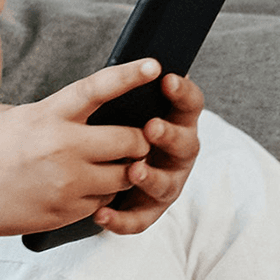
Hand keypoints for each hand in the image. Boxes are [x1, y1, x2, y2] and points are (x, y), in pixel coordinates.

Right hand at [0, 59, 161, 239]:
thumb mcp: (7, 116)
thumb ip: (45, 112)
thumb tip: (71, 109)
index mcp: (46, 116)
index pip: (97, 90)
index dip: (128, 76)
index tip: (154, 65)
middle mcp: (62, 148)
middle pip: (130, 140)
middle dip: (137, 138)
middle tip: (131, 137)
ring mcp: (68, 183)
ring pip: (125, 175)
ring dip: (124, 169)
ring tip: (104, 164)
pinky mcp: (67, 211)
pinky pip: (105, 202)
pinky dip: (102, 194)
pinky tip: (82, 187)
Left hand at [93, 73, 203, 234]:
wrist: (91, 170)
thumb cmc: (113, 126)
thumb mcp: (123, 106)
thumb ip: (131, 91)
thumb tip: (136, 59)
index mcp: (175, 121)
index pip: (188, 103)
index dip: (182, 92)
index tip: (167, 79)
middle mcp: (177, 154)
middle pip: (185, 144)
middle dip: (169, 136)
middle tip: (151, 127)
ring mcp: (166, 184)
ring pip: (166, 184)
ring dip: (151, 178)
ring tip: (134, 171)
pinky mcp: (147, 211)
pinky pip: (137, 219)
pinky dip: (120, 219)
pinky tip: (101, 214)